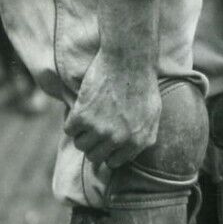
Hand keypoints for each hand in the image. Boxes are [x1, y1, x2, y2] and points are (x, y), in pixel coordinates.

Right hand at [64, 50, 161, 169]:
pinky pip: (69, 130)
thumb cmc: (143, 84)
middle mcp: (118, 139)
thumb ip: (144, 137)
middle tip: (94, 129)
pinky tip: (80, 111)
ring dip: (82, 134)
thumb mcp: (154, 115)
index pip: (113, 162)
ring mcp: (100, 129)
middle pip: (94, 156)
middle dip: (93, 144)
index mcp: (138, 142)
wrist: (128, 61)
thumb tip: (131, 152)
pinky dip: (72, 122)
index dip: (107, 152)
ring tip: (88, 120)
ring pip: (80, 145)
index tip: (104, 142)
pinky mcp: (82, 116)